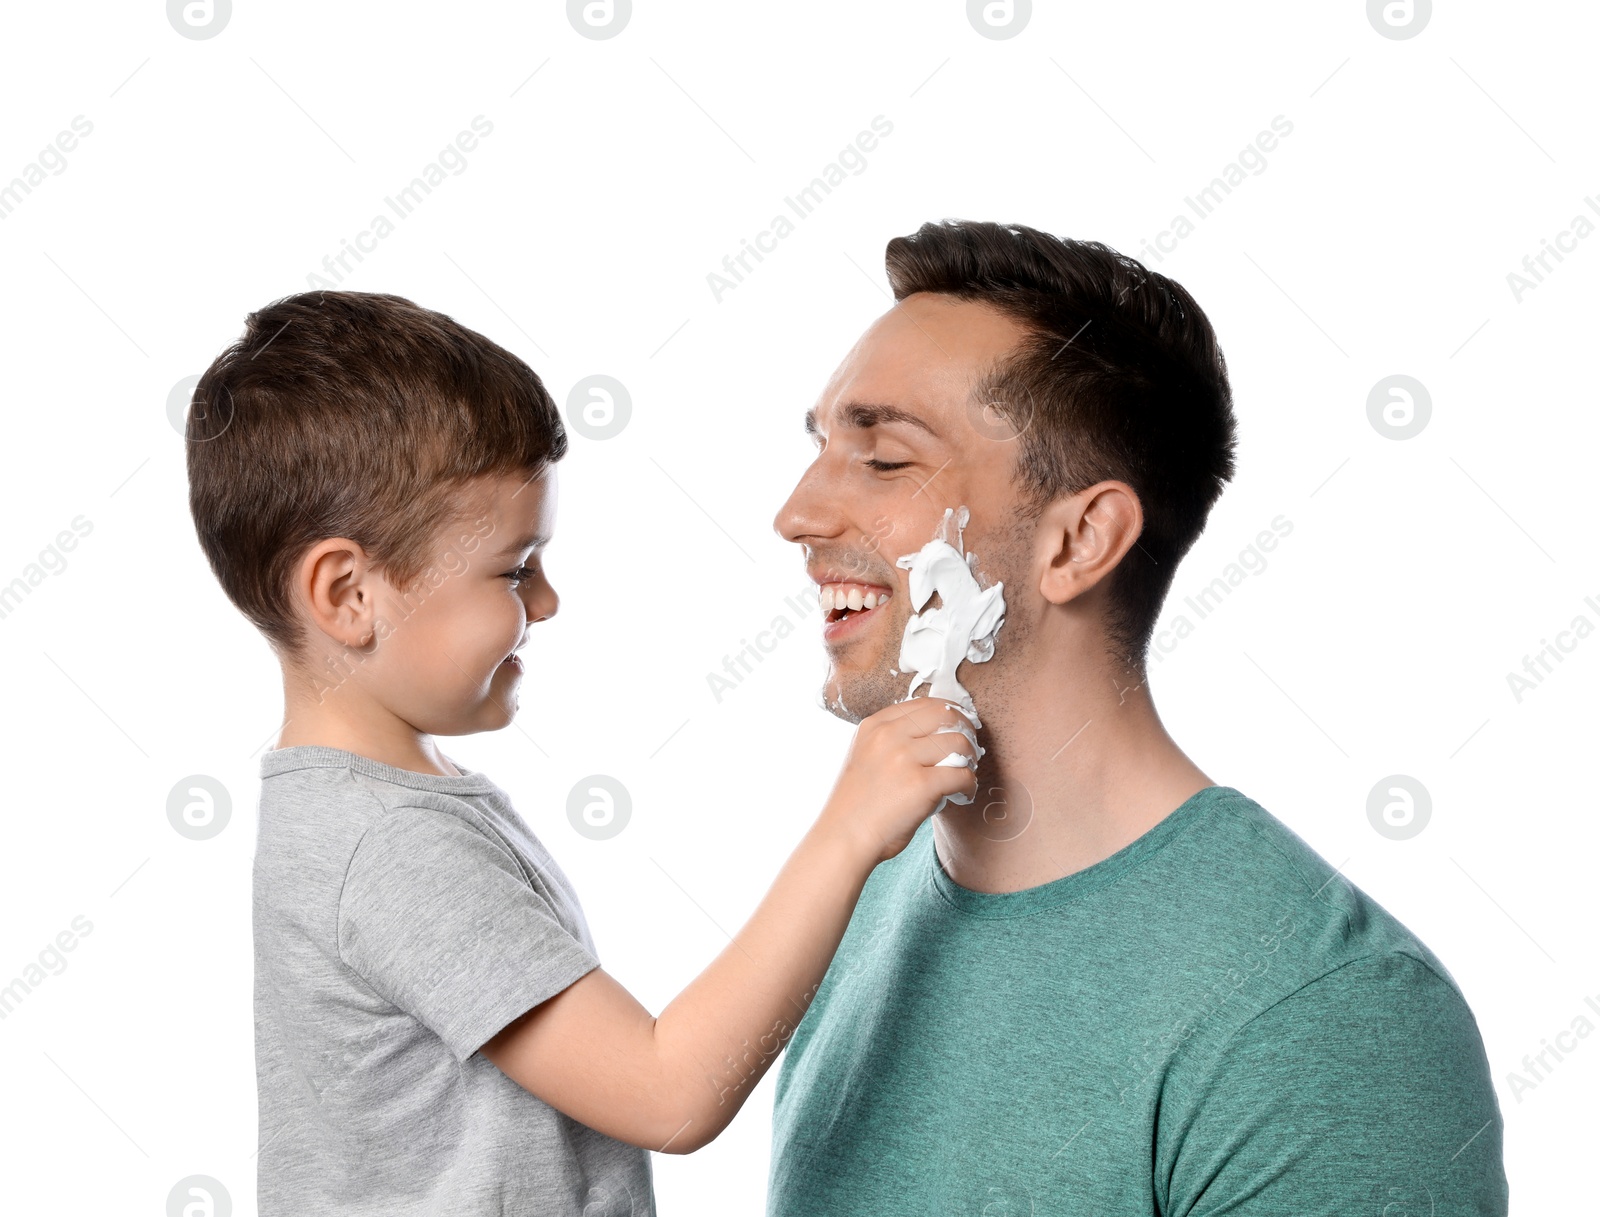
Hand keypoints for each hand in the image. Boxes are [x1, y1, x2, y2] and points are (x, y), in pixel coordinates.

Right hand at [818, 697, 979, 864]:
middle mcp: (888, 736)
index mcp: (874, 725)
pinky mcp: (920, 785)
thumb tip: (940, 733)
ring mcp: (903, 758)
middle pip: (946, 715)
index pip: (926, 704)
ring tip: (966, 773)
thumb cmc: (858, 804)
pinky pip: (962, 775)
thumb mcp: (866, 755)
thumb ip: (893, 740)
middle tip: (970, 749)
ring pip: (959, 743)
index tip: (960, 727)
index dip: (951, 713)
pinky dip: (969, 785)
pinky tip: (963, 794)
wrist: (843, 838)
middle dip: (965, 730)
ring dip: (970, 759)